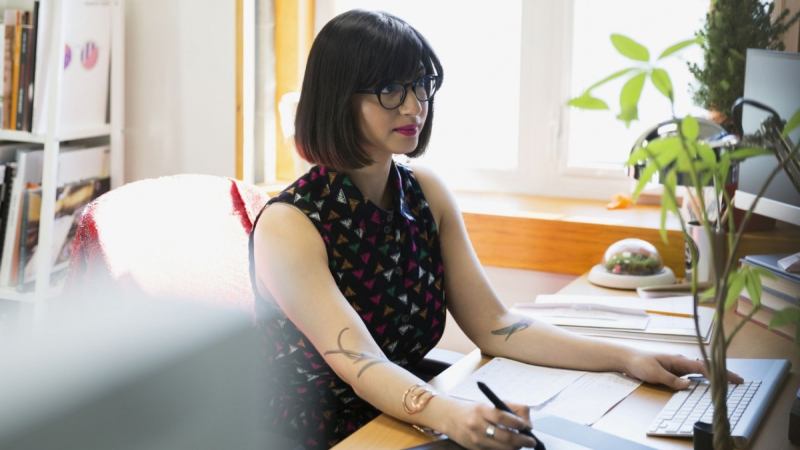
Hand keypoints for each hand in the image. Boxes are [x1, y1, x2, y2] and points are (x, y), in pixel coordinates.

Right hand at [443, 399, 538, 449]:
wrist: (451, 419)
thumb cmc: (474, 411)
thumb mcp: (489, 404)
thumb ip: (509, 409)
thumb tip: (527, 424)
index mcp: (481, 410)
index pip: (503, 417)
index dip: (518, 423)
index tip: (527, 426)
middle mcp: (477, 425)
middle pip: (506, 437)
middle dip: (523, 440)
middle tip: (531, 440)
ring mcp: (476, 440)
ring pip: (504, 448)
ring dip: (517, 447)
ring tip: (522, 443)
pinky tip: (510, 446)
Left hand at [623, 350, 743, 388]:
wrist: (627, 358)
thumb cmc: (639, 363)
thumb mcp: (654, 373)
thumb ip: (671, 380)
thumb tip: (688, 385)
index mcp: (678, 360)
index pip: (703, 367)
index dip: (719, 373)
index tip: (733, 378)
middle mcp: (681, 362)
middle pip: (706, 368)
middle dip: (722, 374)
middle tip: (738, 381)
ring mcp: (678, 366)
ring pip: (700, 371)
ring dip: (714, 376)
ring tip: (728, 382)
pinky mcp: (674, 371)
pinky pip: (692, 374)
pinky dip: (703, 378)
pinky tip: (709, 382)